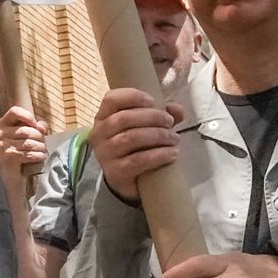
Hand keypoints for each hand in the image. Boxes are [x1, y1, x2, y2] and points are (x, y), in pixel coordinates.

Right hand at [0, 106, 47, 186]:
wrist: (11, 175)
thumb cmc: (21, 151)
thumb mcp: (29, 135)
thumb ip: (37, 127)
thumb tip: (41, 126)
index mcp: (3, 124)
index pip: (14, 111)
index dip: (28, 116)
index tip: (35, 125)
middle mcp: (0, 133)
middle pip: (26, 130)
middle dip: (39, 137)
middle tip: (43, 143)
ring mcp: (2, 146)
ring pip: (29, 143)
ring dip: (41, 147)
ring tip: (43, 150)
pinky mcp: (7, 157)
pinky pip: (28, 154)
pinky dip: (38, 155)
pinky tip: (41, 157)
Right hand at [90, 88, 182, 202]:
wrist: (126, 181)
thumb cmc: (136, 146)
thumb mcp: (144, 126)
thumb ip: (162, 114)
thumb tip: (177, 110)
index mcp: (103, 117)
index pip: (111, 99)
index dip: (133, 96)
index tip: (153, 101)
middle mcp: (100, 134)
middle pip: (124, 118)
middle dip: (152, 117)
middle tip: (170, 122)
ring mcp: (106, 154)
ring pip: (131, 138)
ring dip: (158, 135)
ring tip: (174, 138)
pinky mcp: (116, 172)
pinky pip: (138, 160)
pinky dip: (158, 155)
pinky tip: (172, 154)